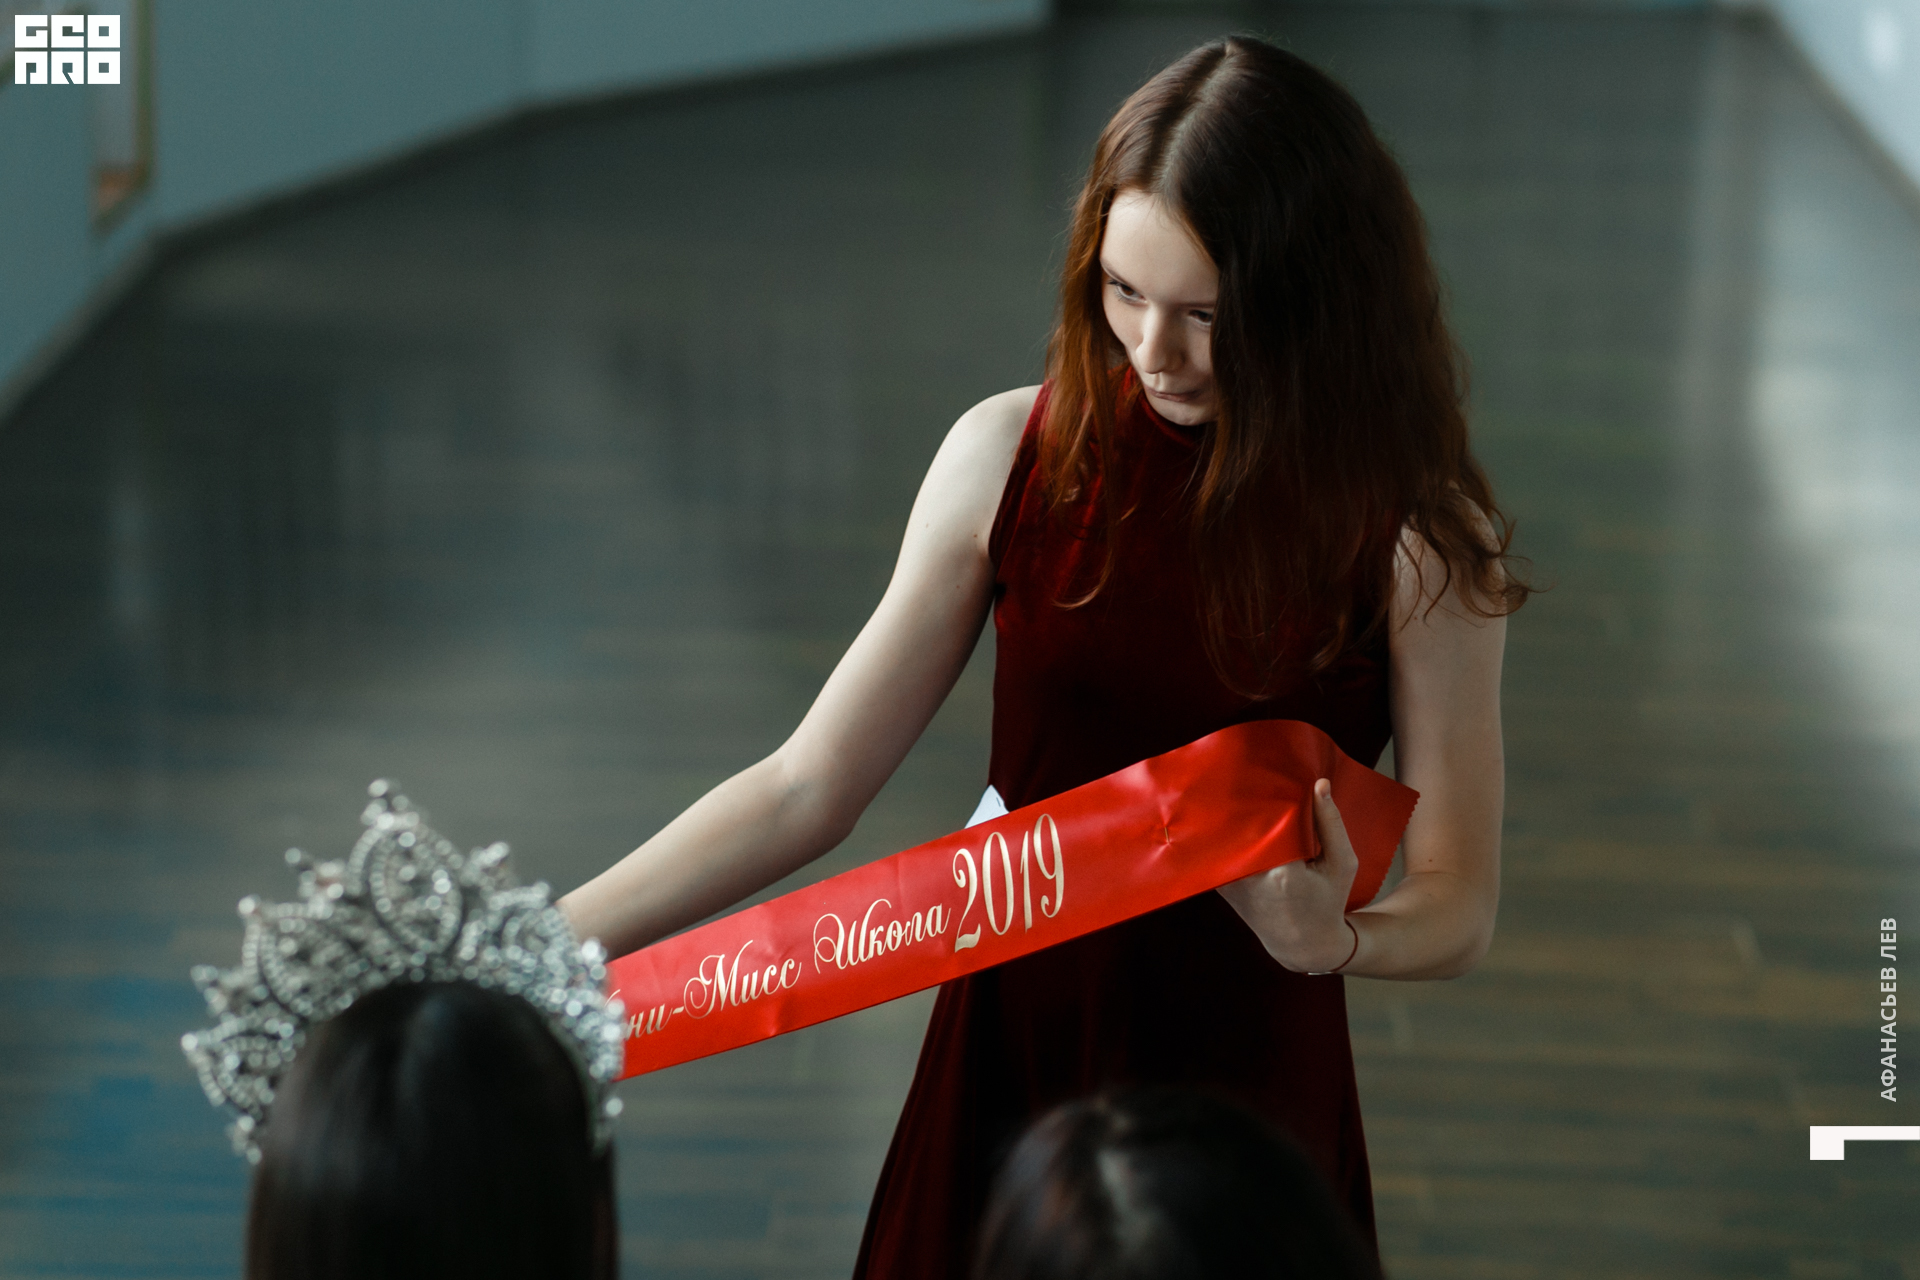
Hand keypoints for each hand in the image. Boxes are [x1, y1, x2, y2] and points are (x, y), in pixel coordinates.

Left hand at [1216, 778, 1359, 972]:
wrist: (1302, 945)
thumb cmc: (1328, 902)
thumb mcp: (1342, 864)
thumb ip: (1332, 824)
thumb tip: (1319, 784)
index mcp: (1284, 873)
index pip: (1269, 820)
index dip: (1268, 796)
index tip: (1270, 777)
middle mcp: (1251, 878)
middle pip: (1242, 826)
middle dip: (1247, 803)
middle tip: (1253, 778)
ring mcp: (1232, 885)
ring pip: (1228, 838)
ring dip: (1234, 819)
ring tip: (1243, 795)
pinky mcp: (1222, 888)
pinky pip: (1220, 852)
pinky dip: (1228, 837)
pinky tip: (1237, 822)